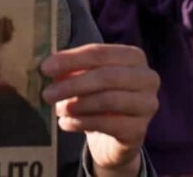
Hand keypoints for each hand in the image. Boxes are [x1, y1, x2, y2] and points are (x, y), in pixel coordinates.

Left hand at [41, 44, 158, 175]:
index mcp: (134, 57)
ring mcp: (147, 105)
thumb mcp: (85, 78)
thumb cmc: (98, 98)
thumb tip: (49, 65)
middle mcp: (147, 78)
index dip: (71, 59)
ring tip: (58, 109)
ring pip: (108, 100)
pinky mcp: (139, 130)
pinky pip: (107, 124)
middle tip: (47, 93)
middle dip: (73, 84)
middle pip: (106, 76)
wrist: (112, 138)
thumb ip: (71, 68)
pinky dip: (81, 123)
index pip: (100, 53)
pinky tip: (65, 124)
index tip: (45, 68)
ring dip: (77, 104)